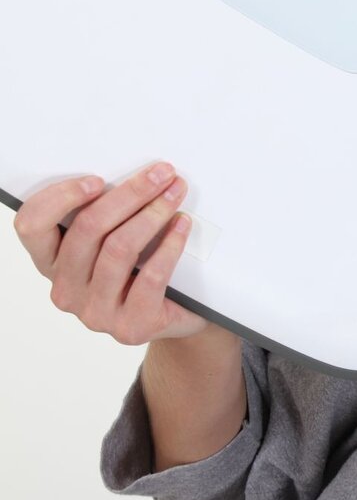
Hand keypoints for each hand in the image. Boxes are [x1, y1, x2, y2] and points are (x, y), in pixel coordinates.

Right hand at [13, 160, 210, 343]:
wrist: (179, 318)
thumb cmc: (143, 272)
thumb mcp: (113, 244)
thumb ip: (106, 219)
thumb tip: (132, 174)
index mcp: (52, 264)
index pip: (32, 226)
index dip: (60, 198)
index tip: (98, 179)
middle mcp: (67, 291)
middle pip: (88, 229)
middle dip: (129, 194)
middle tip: (161, 173)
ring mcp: (96, 313)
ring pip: (119, 248)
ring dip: (153, 213)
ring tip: (175, 193)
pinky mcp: (132, 326)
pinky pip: (151, 276)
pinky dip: (170, 244)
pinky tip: (182, 225)